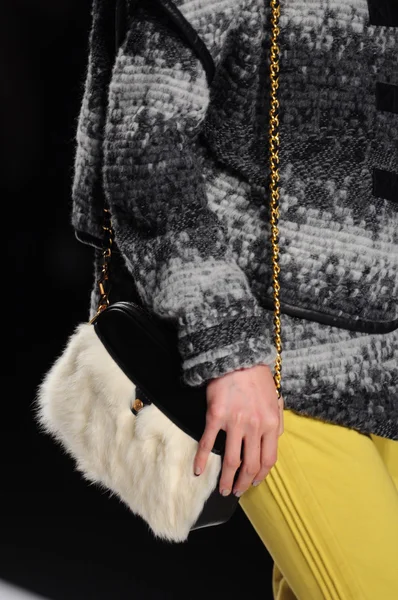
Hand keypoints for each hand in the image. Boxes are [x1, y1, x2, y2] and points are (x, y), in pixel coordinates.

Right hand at [193, 364, 283, 496]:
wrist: (238, 358)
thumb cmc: (257, 378)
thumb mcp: (276, 400)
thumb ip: (278, 422)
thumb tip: (275, 441)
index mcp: (271, 424)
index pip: (268, 459)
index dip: (261, 475)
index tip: (254, 483)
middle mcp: (254, 427)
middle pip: (249, 465)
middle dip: (243, 483)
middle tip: (237, 492)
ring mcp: (234, 422)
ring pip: (231, 460)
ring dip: (227, 479)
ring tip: (223, 490)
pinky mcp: (215, 416)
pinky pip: (208, 443)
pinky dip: (202, 460)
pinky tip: (198, 471)